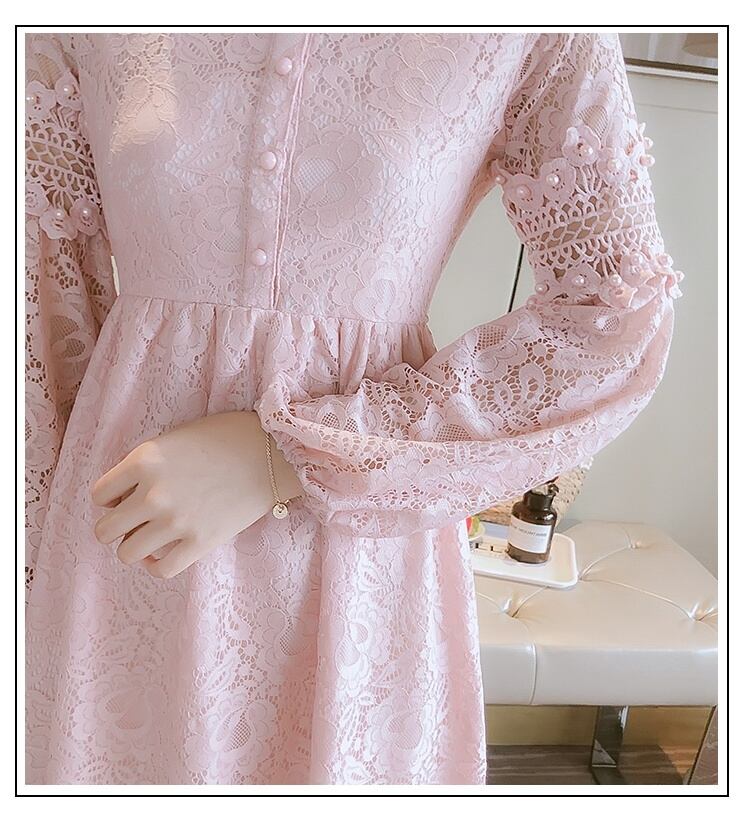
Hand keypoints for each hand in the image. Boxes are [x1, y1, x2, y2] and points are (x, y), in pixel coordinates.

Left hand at [91, 411, 302, 578]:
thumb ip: (145, 466)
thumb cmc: (224, 439)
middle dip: (116, 527)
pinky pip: (160, 569)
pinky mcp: (200, 542)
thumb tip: (124, 500)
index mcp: (144, 461)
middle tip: (136, 522)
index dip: (111, 500)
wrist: (272, 452)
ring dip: (135, 547)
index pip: (99, 496)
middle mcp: (153, 493)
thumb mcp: (174, 440)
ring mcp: (176, 520)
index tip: (127, 499)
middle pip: (104, 530)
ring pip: (126, 553)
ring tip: (152, 537)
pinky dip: (156, 565)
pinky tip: (166, 552)